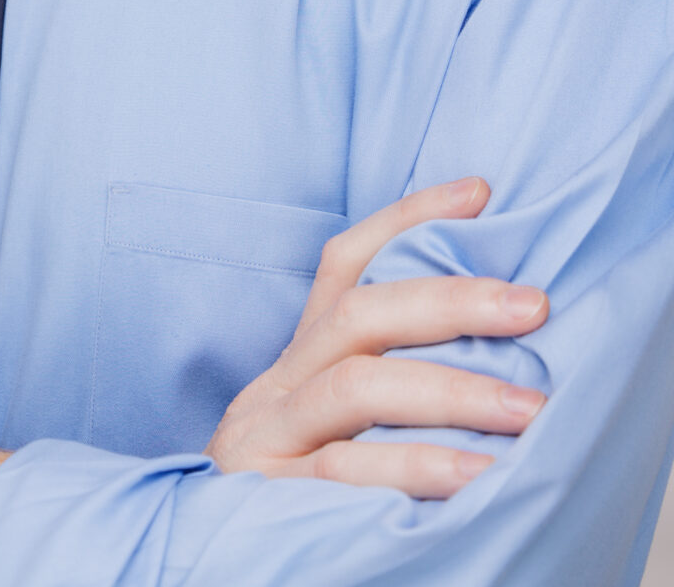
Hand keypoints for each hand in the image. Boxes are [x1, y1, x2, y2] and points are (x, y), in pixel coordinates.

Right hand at [205, 177, 548, 497]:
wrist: (209, 570)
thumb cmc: (301, 504)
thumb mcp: (333, 434)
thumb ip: (385, 386)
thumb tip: (492, 347)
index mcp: (296, 364)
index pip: (343, 267)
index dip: (408, 221)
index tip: (481, 194)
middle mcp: (275, 389)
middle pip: (359, 316)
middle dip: (452, 301)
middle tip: (533, 306)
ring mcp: (267, 440)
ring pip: (357, 387)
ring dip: (451, 390)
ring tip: (529, 408)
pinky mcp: (267, 496)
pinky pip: (347, 471)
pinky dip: (416, 467)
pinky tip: (477, 477)